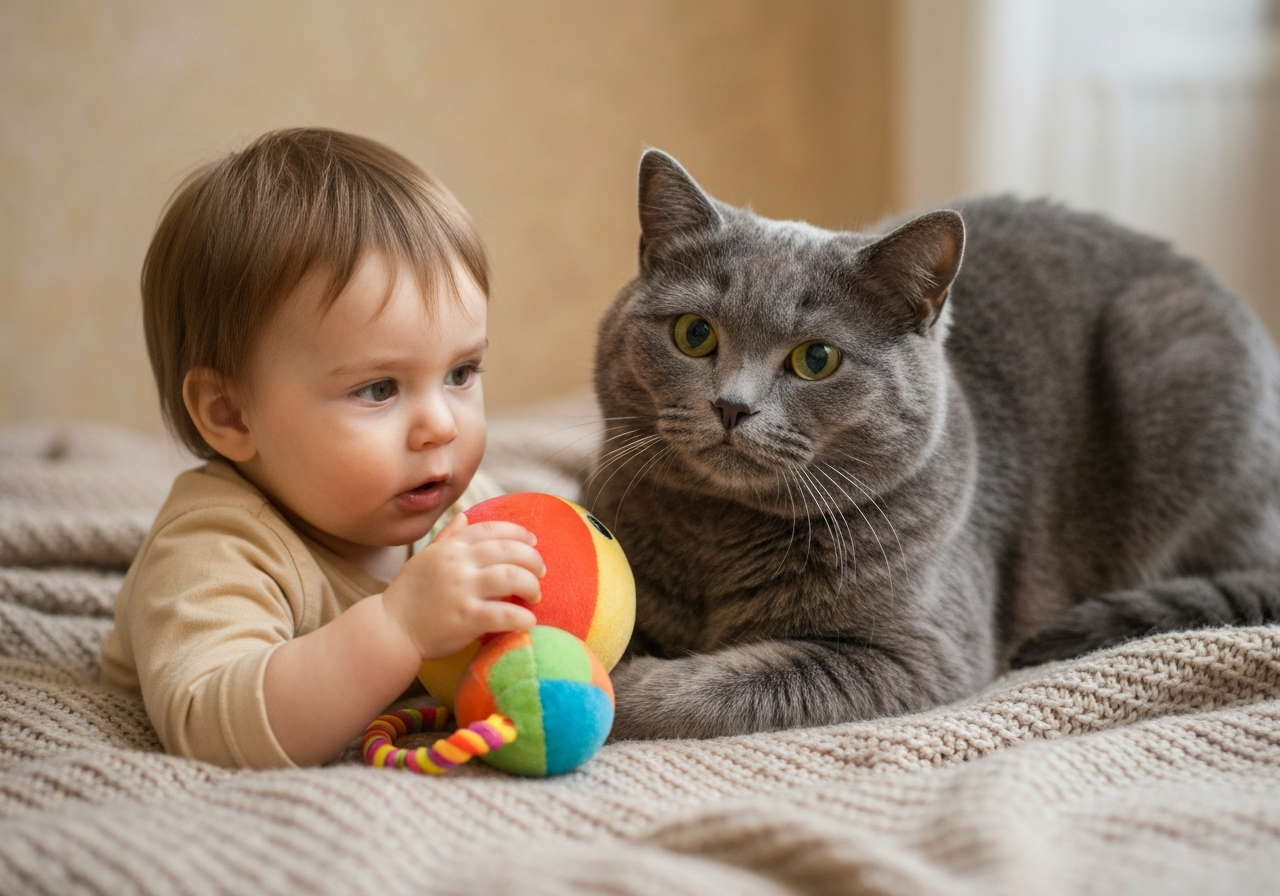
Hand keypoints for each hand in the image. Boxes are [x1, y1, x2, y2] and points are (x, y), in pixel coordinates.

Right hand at [381, 512, 543, 660]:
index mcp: (451, 548)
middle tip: (540, 572)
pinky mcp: (466, 619)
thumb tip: (464, 517)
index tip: (533, 542)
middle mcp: (458, 564)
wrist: (390, 629)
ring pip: (512, 577)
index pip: (492, 529)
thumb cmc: (409, 595)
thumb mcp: (425, 559)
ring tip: (535, 595)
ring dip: (531, 585)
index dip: (518, 533)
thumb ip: (447, 538)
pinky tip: (528, 621)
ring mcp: (462, 590)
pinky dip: (522, 617)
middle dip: (532, 559)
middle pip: (508, 550)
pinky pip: (504, 614)